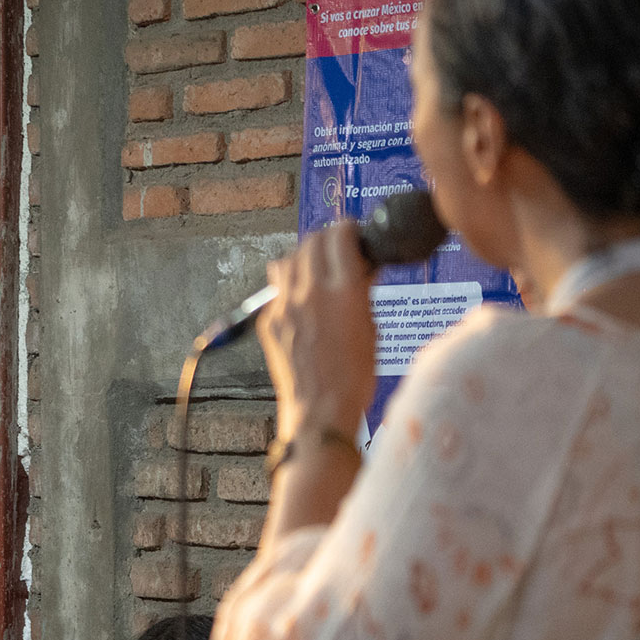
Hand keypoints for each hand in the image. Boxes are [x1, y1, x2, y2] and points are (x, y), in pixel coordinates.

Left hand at [258, 220, 376, 442]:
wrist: (320, 410)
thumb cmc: (353, 377)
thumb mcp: (370, 328)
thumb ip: (363, 291)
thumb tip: (363, 267)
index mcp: (343, 291)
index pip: (339, 236)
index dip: (348, 229)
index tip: (353, 230)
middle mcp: (310, 292)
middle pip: (311, 241)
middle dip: (326, 238)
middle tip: (337, 245)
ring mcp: (284, 306)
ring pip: (288, 259)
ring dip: (304, 255)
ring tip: (317, 267)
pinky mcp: (268, 321)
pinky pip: (276, 289)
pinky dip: (290, 284)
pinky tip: (301, 297)